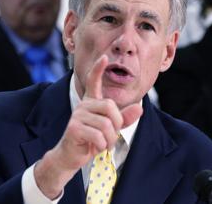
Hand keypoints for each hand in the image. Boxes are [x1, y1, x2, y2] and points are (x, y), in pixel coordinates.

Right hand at [34, 55, 142, 198]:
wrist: (71, 155)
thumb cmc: (92, 140)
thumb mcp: (111, 128)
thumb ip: (125, 118)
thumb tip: (140, 107)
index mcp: (91, 102)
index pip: (93, 81)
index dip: (98, 69)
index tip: (103, 57)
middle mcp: (83, 105)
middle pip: (110, 106)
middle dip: (116, 124)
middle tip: (111, 135)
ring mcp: (77, 115)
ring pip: (106, 124)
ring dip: (109, 139)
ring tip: (103, 144)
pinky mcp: (74, 128)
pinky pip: (98, 135)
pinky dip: (101, 145)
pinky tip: (95, 147)